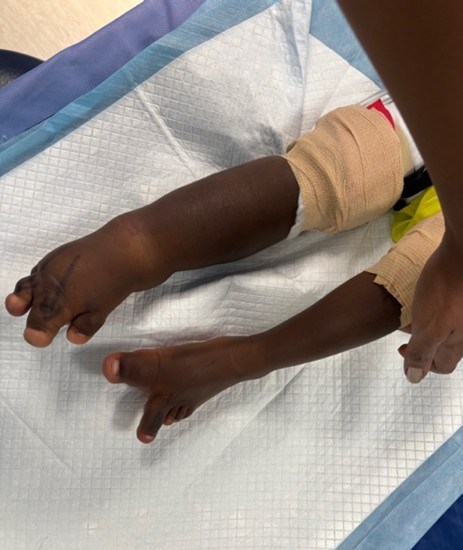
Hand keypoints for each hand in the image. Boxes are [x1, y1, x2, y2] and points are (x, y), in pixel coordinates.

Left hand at [400, 235, 462, 382]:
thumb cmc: (446, 289)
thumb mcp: (429, 326)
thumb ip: (422, 352)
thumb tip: (415, 378)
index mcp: (459, 342)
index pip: (443, 366)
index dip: (422, 365)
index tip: (401, 349)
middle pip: (447, 348)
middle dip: (425, 343)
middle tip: (406, 329)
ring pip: (448, 328)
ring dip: (429, 325)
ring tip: (414, 311)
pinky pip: (451, 311)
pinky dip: (437, 310)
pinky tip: (428, 296)